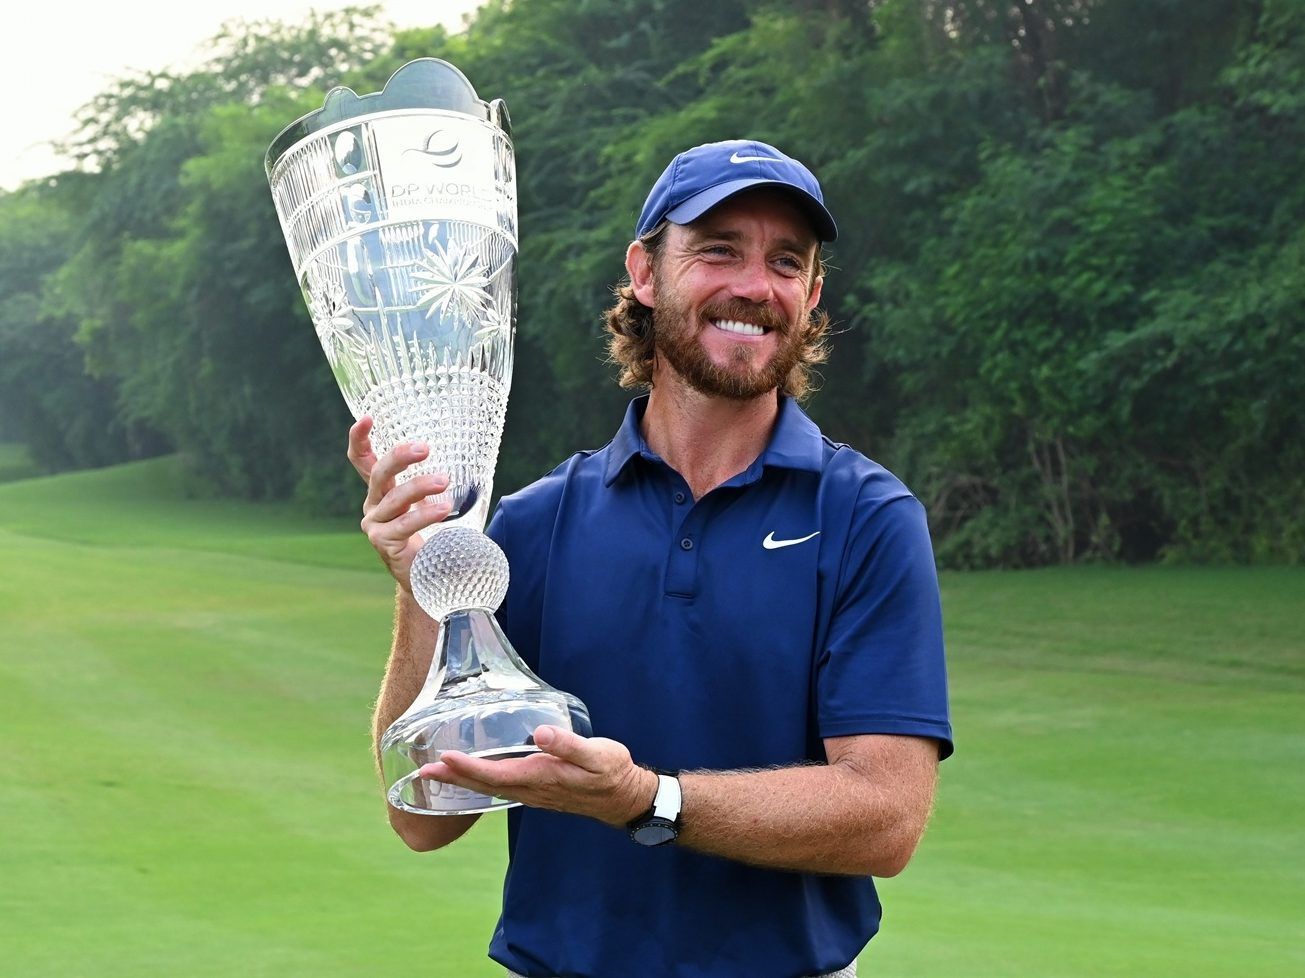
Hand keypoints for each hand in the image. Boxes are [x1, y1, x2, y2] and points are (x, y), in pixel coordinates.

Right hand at [349, 416, 452, 591]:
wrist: (431, 577)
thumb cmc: (434, 534)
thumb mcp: (432, 502)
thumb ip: (436, 481)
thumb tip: (465, 450)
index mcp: (382, 490)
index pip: (362, 460)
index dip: (359, 438)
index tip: (367, 417)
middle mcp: (374, 504)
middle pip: (379, 473)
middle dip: (400, 457)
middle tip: (425, 447)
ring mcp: (375, 524)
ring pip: (396, 498)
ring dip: (421, 486)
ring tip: (444, 481)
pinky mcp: (383, 543)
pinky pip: (404, 524)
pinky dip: (425, 514)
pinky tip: (443, 509)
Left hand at [417, 725, 657, 827]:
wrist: (625, 798)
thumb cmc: (612, 773)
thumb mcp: (597, 755)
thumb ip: (569, 744)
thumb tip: (541, 733)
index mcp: (541, 777)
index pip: (496, 775)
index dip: (468, 768)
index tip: (444, 758)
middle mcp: (532, 790)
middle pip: (484, 785)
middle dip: (453, 778)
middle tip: (422, 772)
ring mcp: (534, 794)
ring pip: (490, 788)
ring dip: (463, 781)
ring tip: (438, 773)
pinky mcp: (538, 791)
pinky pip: (501, 788)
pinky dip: (481, 782)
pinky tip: (474, 776)